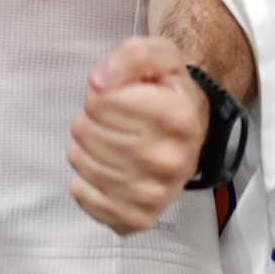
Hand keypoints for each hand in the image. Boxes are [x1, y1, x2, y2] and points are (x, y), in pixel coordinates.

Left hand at [68, 38, 209, 233]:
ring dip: (87, 148)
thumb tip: (99, 81)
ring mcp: (156, 193)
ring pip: (81, 163)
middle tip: (116, 121)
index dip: (102, 93)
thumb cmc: (168, 93)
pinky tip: (108, 170)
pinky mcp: (139, 216)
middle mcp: (171, 160)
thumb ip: (132, 56)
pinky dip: (85, 181)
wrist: (193, 131)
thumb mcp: (160, 57)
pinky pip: (83, 196)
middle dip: (91, 120)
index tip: (122, 96)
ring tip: (112, 143)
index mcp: (179, 117)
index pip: (100, 100)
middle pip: (86, 132)